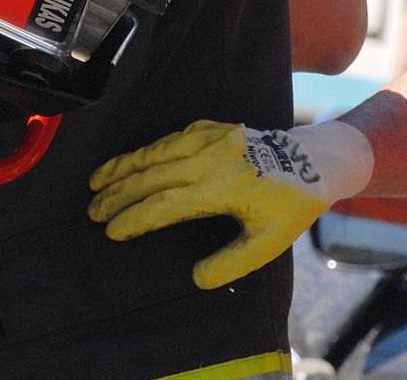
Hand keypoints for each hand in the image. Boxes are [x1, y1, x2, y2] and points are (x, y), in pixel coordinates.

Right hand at [87, 119, 372, 289]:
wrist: (315, 159)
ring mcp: (207, 139)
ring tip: (95, 181)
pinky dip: (145, 152)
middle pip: (150, 176)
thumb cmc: (292, 203)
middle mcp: (208, 159)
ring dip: (122, 167)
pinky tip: (130, 162)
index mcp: (221, 186)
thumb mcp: (270, 242)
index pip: (164, 203)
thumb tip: (197, 278)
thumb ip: (233, 262)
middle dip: (117, 194)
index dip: (134, 217)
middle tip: (92, 210)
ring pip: (153, 152)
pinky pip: (168, 140)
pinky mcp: (209, 128)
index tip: (112, 230)